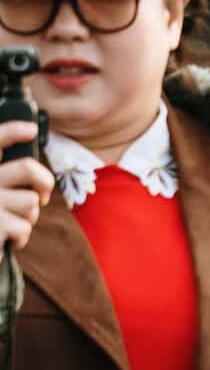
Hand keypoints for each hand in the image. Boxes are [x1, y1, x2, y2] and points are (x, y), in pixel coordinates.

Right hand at [0, 118, 52, 253]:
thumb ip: (5, 181)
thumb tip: (34, 175)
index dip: (12, 130)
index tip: (31, 128)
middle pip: (26, 168)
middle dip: (44, 182)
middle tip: (43, 196)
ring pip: (30, 202)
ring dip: (28, 218)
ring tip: (13, 224)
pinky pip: (24, 228)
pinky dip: (21, 238)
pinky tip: (9, 241)